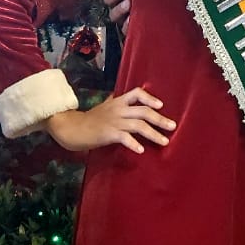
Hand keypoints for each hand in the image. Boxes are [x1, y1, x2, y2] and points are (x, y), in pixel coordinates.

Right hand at [46, 86, 174, 153]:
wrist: (71, 128)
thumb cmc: (88, 120)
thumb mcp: (103, 107)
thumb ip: (114, 103)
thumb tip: (119, 98)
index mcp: (117, 101)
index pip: (137, 93)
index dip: (150, 98)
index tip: (161, 106)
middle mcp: (118, 109)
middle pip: (144, 111)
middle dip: (160, 119)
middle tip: (173, 127)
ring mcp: (114, 121)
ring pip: (139, 125)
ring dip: (154, 134)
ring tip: (164, 142)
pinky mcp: (108, 133)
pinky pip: (125, 138)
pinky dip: (134, 143)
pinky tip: (141, 150)